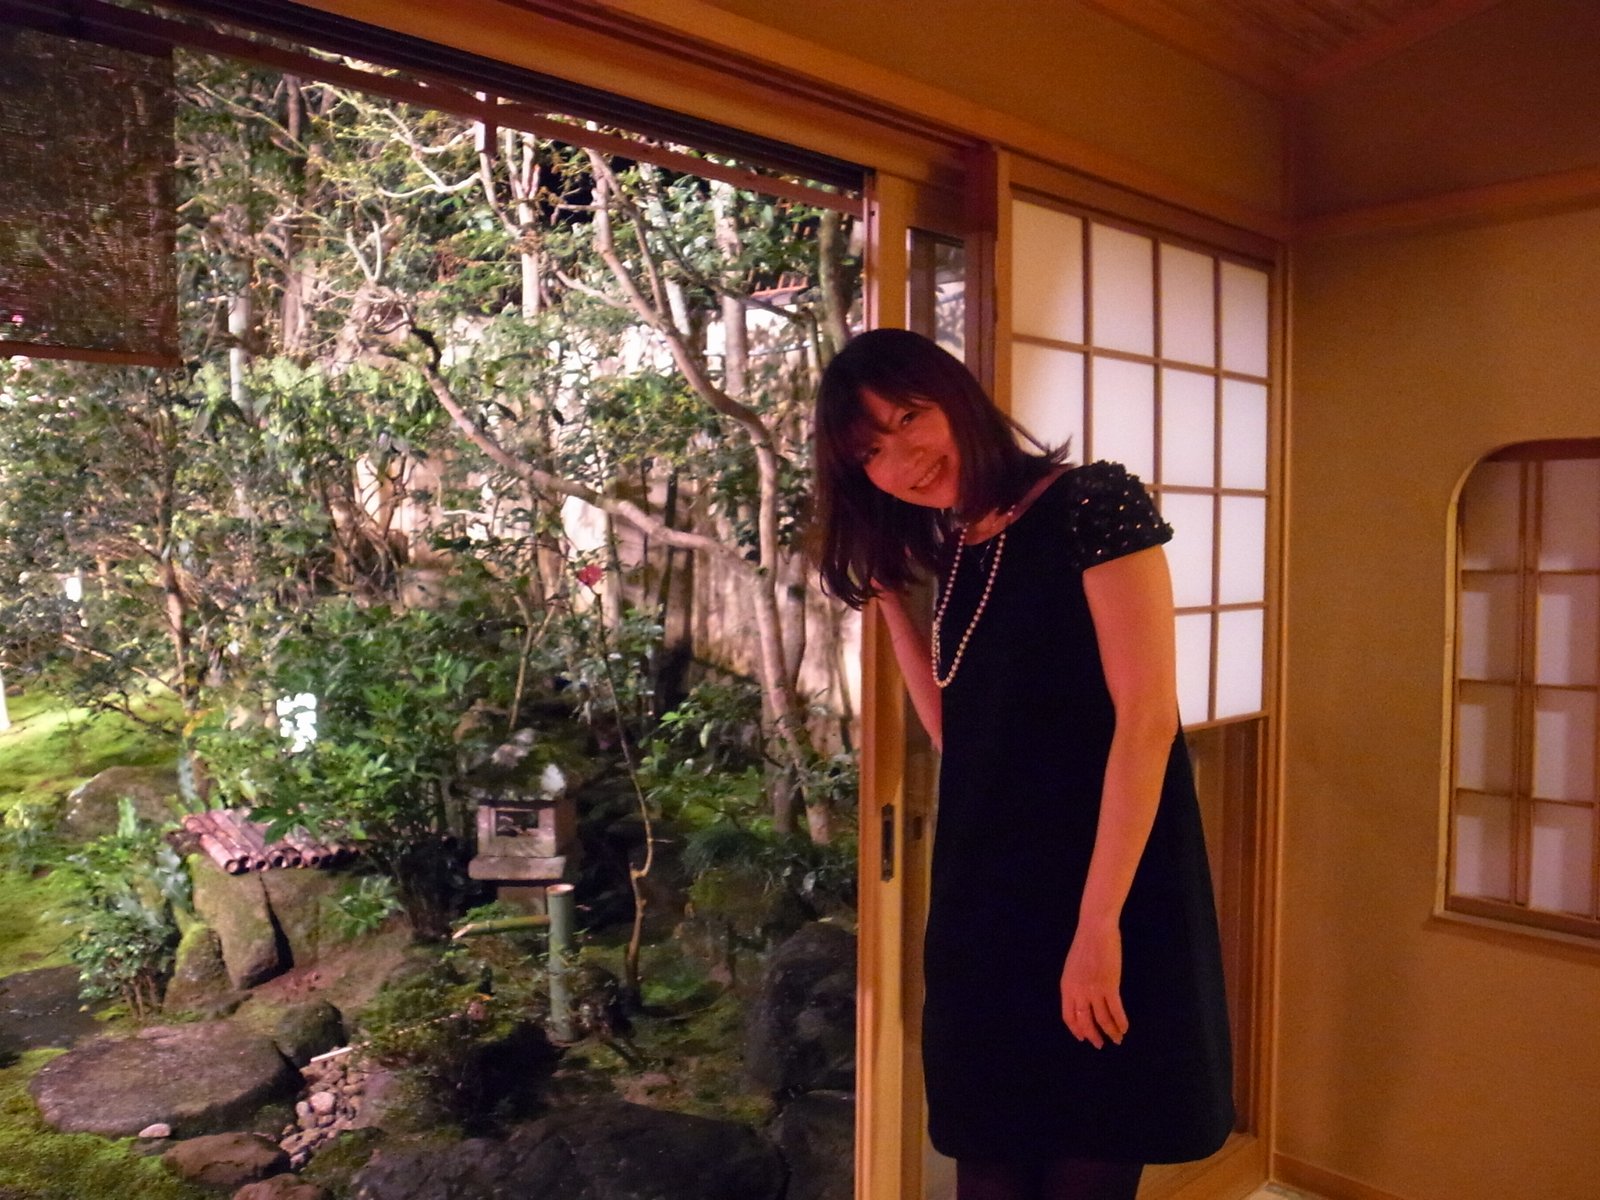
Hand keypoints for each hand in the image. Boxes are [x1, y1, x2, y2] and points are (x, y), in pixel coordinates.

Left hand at [1060, 919, 1127, 1048]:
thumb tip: (1082, 1000)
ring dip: (1111, 1032)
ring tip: (1117, 1039)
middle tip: (1101, 1044)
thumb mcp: (1072, 967)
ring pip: (1102, 1019)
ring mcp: (1094, 990)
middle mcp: (1078, 992)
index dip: (1076, 1030)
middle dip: (1093, 1036)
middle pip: (1085, 1022)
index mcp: (1067, 987)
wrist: (1095, 929)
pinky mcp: (1110, 985)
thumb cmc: (1085, 944)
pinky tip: (1125, 1028)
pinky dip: (1121, 1022)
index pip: (1069, 1016)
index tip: (1083, 1038)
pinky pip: (1116, 1010)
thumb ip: (1075, 985)